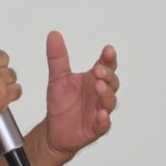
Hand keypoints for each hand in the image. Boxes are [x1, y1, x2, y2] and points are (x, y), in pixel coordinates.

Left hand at [44, 31, 117, 155]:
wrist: (53, 130)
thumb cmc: (61, 104)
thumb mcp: (57, 78)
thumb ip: (57, 57)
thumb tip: (53, 35)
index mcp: (93, 79)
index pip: (106, 66)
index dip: (109, 58)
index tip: (108, 50)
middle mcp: (100, 94)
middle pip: (112, 82)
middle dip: (107, 75)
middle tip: (98, 69)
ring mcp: (99, 111)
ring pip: (110, 101)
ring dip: (106, 94)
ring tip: (98, 86)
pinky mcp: (96, 128)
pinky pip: (104, 124)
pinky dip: (104, 119)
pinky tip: (101, 114)